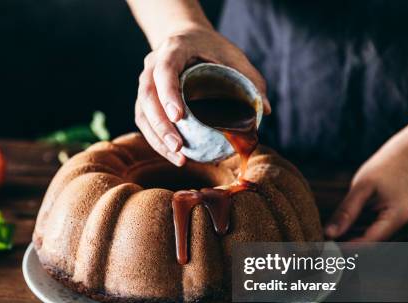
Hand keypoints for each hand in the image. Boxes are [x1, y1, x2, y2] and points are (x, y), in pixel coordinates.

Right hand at [135, 25, 270, 165]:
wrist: (185, 38)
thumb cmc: (212, 47)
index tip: (179, 117)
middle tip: (179, 148)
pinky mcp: (144, 100)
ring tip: (179, 158)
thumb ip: (249, 79)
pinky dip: (157, 141)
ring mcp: (144, 83)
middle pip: (147, 97)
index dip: (168, 94)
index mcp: (172, 49)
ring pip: (142, 114)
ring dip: (157, 139)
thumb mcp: (233, 56)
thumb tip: (265, 110)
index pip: (164, 71)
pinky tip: (175, 156)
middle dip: (161, 126)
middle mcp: (151, 65)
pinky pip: (144, 122)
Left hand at [325, 144, 407, 241]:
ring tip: (339, 222)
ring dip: (356, 236)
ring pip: (375, 241)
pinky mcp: (404, 226)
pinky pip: (380, 234)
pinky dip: (364, 229)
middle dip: (349, 241)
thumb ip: (346, 212)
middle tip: (327, 234)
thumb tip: (329, 234)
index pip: (370, 243)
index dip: (346, 247)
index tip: (326, 245)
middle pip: (372, 244)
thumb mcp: (362, 186)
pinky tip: (354, 219)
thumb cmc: (386, 167)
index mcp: (400, 217)